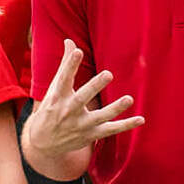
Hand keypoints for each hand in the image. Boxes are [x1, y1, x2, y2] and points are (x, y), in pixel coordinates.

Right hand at [26, 39, 144, 159]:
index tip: (77, 51)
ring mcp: (81, 124)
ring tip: (129, 98)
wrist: (43, 143)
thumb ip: (65, 64)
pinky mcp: (91, 135)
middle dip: (95, 86)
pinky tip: (140, 119)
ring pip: (100, 117)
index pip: (64, 78)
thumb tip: (69, 41)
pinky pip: (111, 130)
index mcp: (58, 96)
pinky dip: (126, 125)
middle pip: (83, 97)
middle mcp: (69, 110)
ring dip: (115, 108)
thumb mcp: (54, 88)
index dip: (70, 65)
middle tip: (108, 74)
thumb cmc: (52, 108)